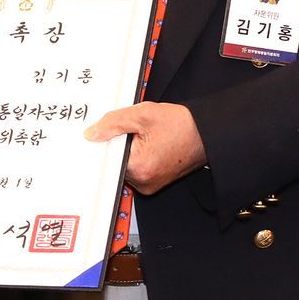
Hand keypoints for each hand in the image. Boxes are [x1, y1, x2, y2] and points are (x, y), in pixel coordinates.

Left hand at [84, 102, 205, 194]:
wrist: (206, 133)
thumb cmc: (182, 125)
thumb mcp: (142, 115)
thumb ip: (113, 123)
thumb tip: (92, 133)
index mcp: (138, 167)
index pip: (105, 157)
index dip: (106, 141)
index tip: (110, 133)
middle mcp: (143, 182)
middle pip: (114, 162)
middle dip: (118, 145)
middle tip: (134, 131)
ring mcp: (149, 185)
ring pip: (125, 166)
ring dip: (128, 151)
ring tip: (146, 137)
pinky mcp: (154, 183)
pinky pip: (136, 169)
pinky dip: (138, 156)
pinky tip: (150, 145)